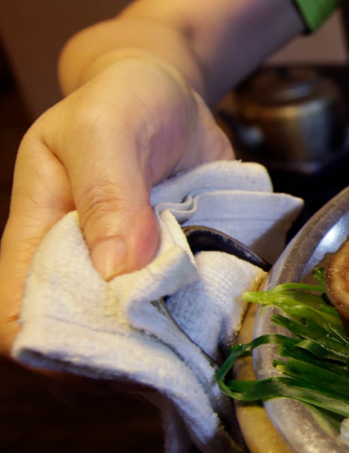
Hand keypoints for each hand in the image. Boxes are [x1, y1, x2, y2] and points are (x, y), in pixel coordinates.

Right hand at [0, 57, 232, 357]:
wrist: (168, 90)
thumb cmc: (122, 100)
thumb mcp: (105, 128)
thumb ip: (107, 191)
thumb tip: (117, 268)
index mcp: (36, 237)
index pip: (17, 321)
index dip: (54, 348)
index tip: (112, 352)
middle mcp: (77, 267)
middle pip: (80, 347)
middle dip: (121, 362)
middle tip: (176, 355)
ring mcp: (125, 276)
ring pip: (133, 342)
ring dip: (166, 350)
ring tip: (203, 345)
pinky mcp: (168, 272)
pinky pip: (179, 315)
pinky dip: (199, 326)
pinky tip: (224, 326)